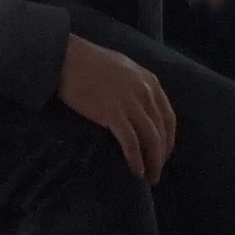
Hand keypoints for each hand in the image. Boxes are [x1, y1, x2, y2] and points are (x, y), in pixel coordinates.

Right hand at [57, 37, 177, 180]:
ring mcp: (130, 103)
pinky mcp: (113, 114)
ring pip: (151, 139)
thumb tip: (139, 106)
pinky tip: (136, 171)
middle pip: (162, 130)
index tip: (164, 153)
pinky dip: (136, 159)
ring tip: (149, 177)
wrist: (65, 57)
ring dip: (153, 162)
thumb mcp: (123, 68)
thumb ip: (136, 85)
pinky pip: (131, 142)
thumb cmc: (88, 62)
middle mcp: (145, 92)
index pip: (168, 116)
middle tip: (157, 172)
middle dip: (162, 155)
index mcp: (149, 81)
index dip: (169, 139)